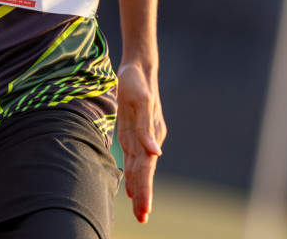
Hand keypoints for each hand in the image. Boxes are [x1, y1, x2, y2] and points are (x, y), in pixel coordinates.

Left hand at [116, 61, 165, 223]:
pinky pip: (133, 159)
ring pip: (140, 169)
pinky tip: (131, 190)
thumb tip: (156, 152)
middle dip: (144, 195)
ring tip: (140, 212)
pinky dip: (133, 176)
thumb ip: (146, 128)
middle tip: (143, 219)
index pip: (148, 166)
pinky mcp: (132, 133)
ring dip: (140, 189)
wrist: (137, 67)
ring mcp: (142, 137)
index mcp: (152, 133)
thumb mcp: (140, 99)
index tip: (145, 208)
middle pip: (145, 172)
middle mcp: (149, 139)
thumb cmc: (137, 81)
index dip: (146, 188)